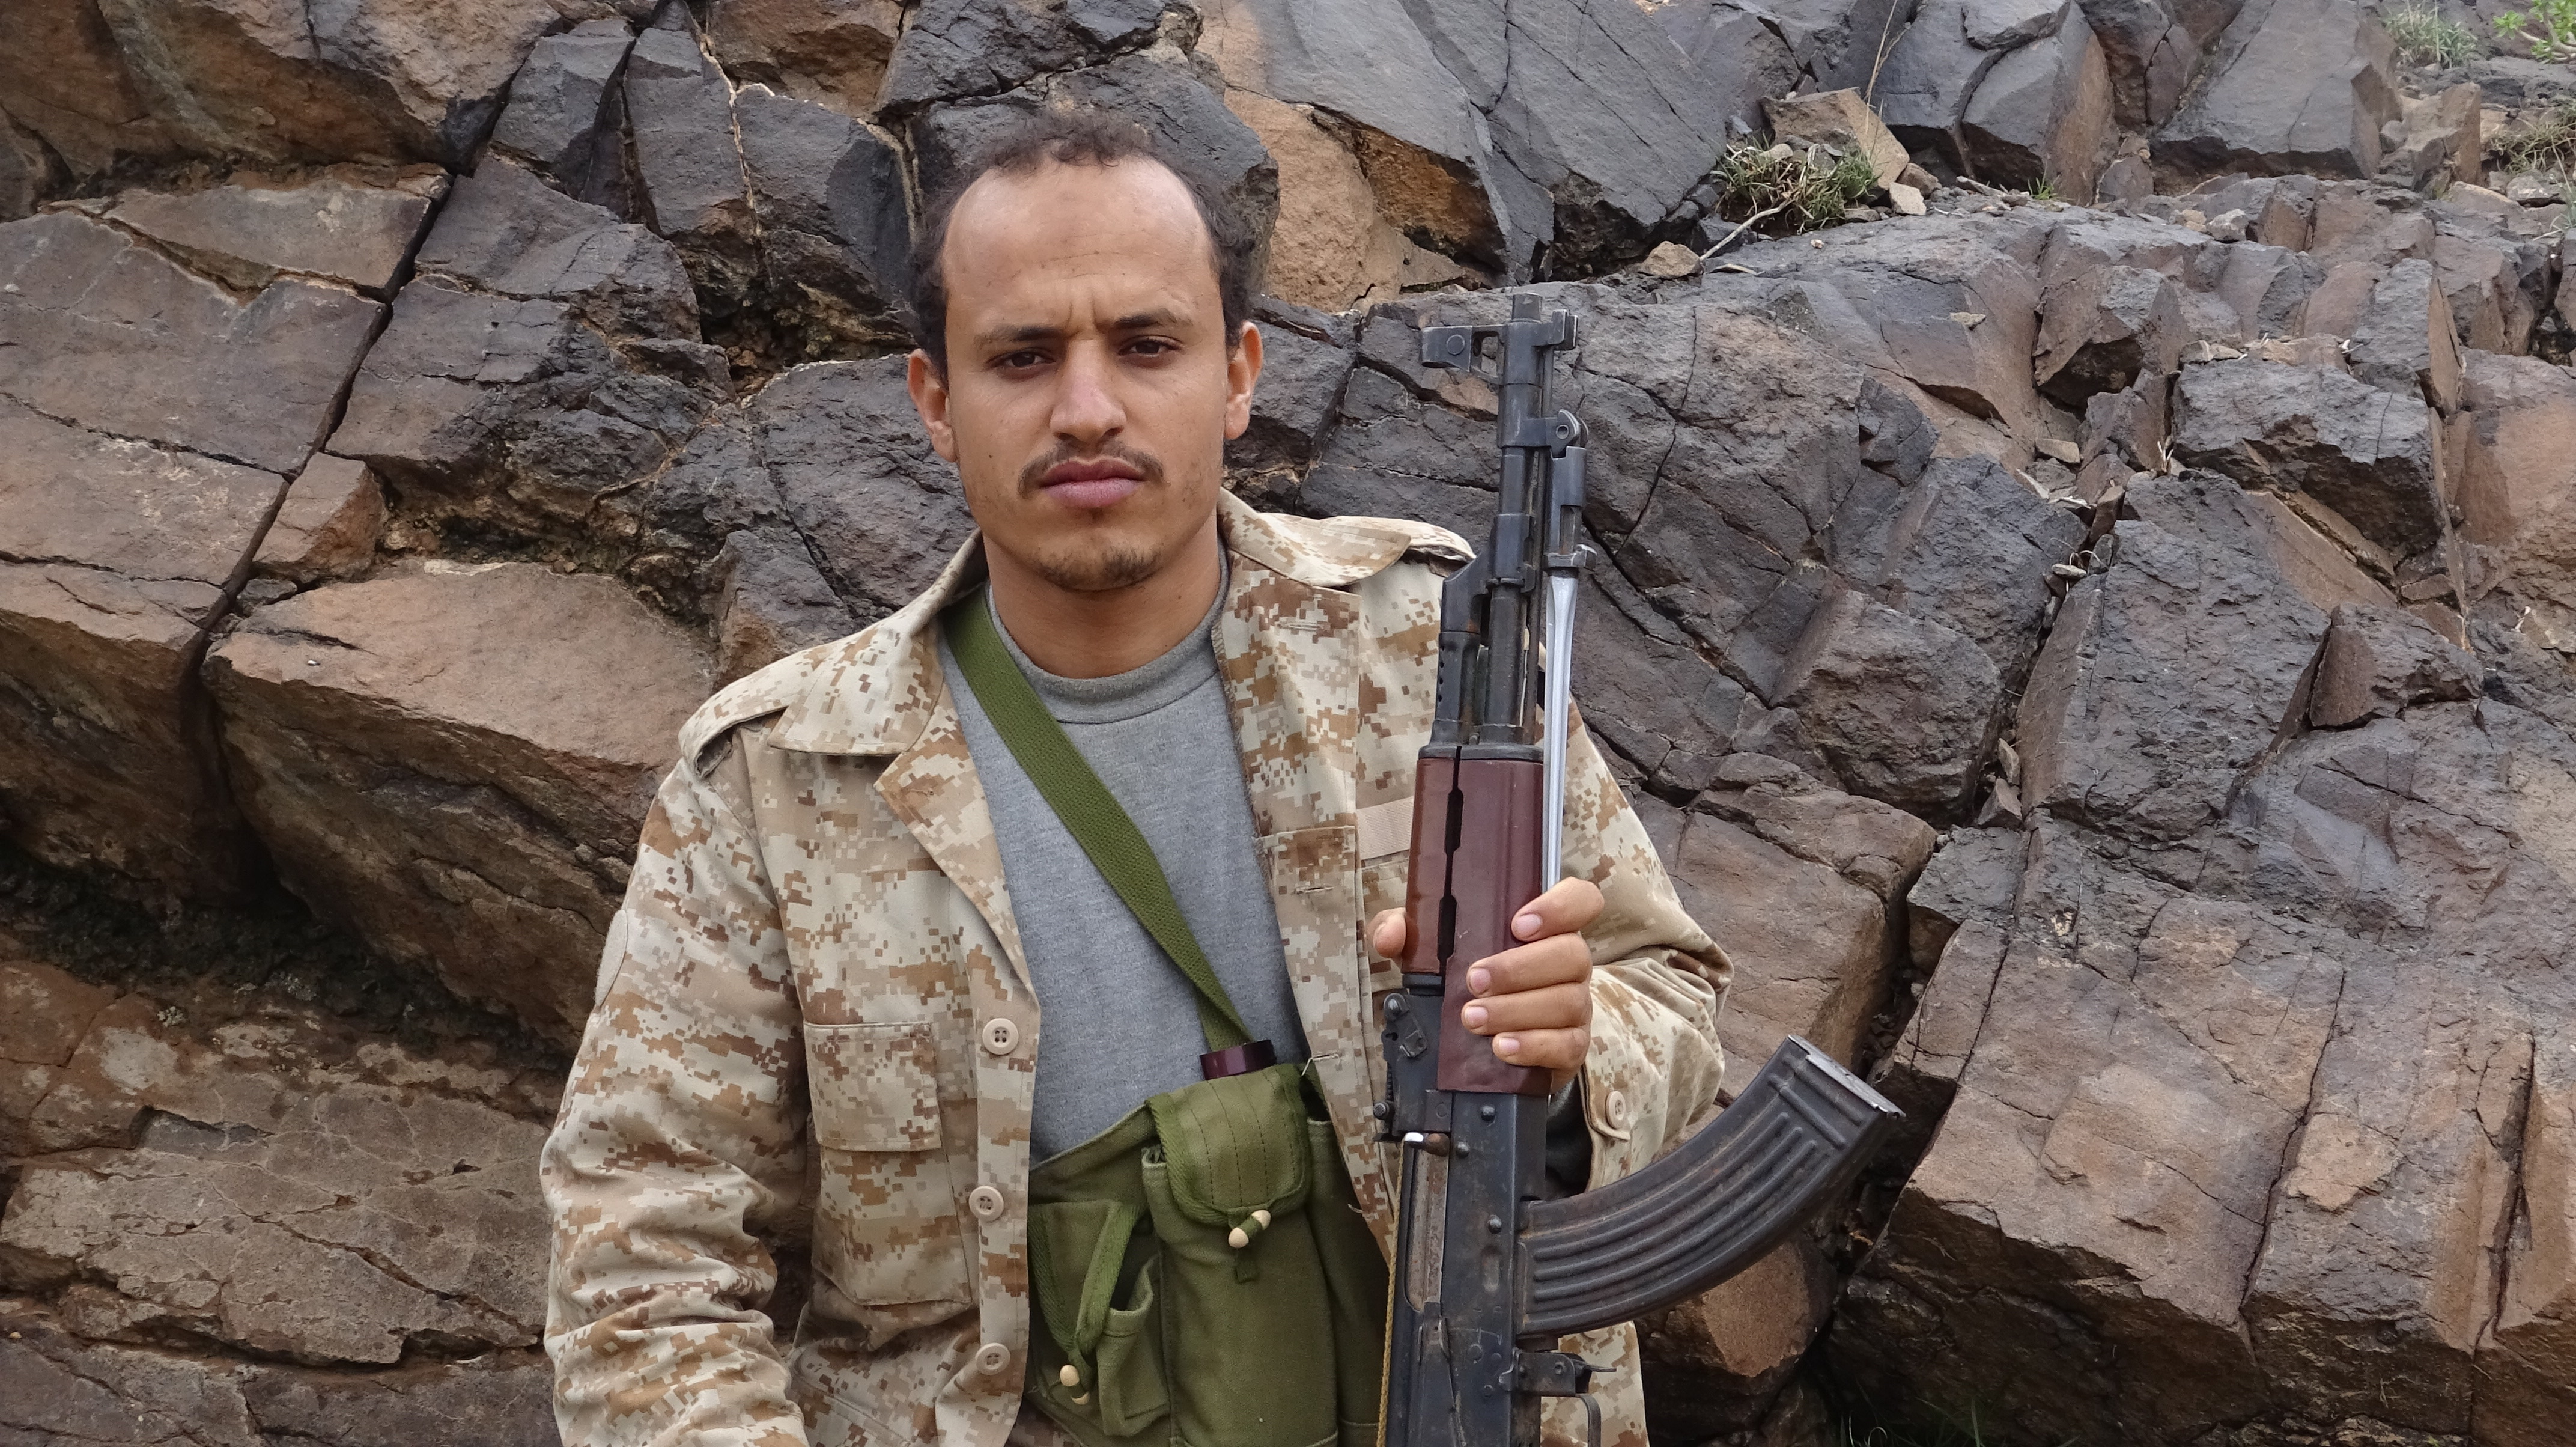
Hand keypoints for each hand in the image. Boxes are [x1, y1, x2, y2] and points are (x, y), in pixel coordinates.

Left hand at [1368, 877, 1601, 1082]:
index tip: (1518, 924)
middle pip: (1571, 953)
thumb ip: (1408, 931)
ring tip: (1473, 1019)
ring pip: (1566, 1000)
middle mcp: (1570, 962)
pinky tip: (1501, 1048)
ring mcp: (1576, 1005)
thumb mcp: (1433, 950)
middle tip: (1474, 980)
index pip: (1581, 900)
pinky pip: (1566, 1044)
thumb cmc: (1470, 982)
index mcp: (1547, 929)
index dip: (1560, 907)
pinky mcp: (1572, 1046)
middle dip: (1519, 968)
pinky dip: (1532, 1045)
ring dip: (1516, 1009)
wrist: (1490, 1044)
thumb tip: (1392, 936)